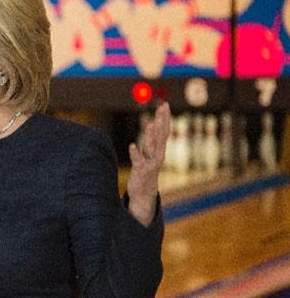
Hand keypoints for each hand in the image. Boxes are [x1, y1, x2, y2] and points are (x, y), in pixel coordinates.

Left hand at [126, 102, 170, 225]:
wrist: (144, 193)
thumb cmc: (146, 171)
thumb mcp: (150, 154)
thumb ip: (152, 141)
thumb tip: (152, 125)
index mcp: (159, 150)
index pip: (164, 131)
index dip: (165, 118)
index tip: (165, 105)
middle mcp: (157, 155)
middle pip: (161, 135)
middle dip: (162, 121)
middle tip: (163, 108)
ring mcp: (150, 163)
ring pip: (151, 147)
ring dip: (151, 136)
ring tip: (151, 124)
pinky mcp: (141, 170)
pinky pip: (138, 160)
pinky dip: (135, 153)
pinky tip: (132, 145)